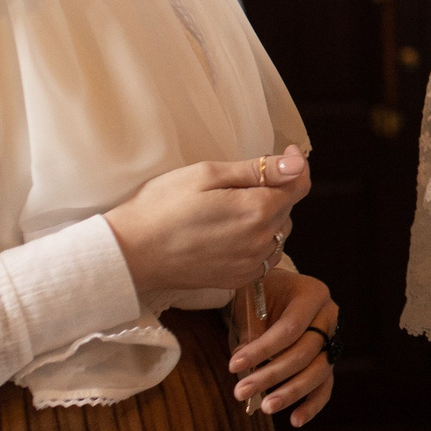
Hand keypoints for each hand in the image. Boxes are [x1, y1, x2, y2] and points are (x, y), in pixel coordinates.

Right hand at [106, 146, 309, 309]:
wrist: (131, 253)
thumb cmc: (162, 206)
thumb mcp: (207, 174)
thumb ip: (259, 170)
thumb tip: (297, 162)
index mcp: (257, 210)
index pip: (299, 185)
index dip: (295, 165)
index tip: (284, 152)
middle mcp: (262, 240)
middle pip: (287, 208)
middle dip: (275, 191)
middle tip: (238, 183)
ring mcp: (251, 263)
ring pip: (278, 232)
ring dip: (267, 217)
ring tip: (230, 209)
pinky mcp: (239, 279)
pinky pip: (264, 255)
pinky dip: (257, 241)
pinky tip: (231, 233)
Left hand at [231, 267, 338, 426]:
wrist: (275, 291)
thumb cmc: (260, 294)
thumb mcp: (253, 303)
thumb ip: (252, 332)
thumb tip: (242, 368)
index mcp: (313, 294)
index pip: (290, 328)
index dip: (262, 349)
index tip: (233, 366)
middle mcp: (329, 317)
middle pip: (303, 353)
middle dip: (270, 375)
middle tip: (240, 392)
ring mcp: (333, 340)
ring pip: (317, 372)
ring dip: (290, 393)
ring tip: (265, 408)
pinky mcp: (329, 361)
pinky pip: (325, 386)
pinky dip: (312, 405)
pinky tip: (295, 421)